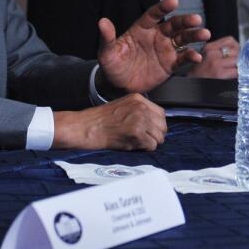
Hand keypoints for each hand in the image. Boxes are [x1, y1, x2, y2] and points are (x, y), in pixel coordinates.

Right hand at [52, 95, 166, 150]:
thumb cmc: (100, 120)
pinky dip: (144, 149)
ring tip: (136, 142)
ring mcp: (140, 119)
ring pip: (159, 137)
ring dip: (150, 143)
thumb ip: (140, 112)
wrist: (85, 127)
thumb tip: (155, 125)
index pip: (161, 113)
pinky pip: (151, 145)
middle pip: (162, 125)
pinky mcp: (137, 132)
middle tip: (144, 140)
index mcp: (138, 99)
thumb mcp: (123, 107)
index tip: (150, 131)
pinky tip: (132, 145)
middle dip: (156, 135)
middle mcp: (141, 107)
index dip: (156, 125)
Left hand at [98, 0, 210, 92]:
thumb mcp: (107, 52)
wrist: (118, 86)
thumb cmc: (112, 65)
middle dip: (185, 21)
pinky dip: (191, 56)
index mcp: (142, 28)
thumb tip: (102, 22)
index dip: (163, 7)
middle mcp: (157, 36)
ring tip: (204, 33)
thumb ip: (107, 37)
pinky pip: (182, 58)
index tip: (174, 1)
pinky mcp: (170, 64)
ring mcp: (165, 49)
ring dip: (194, 35)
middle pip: (174, 25)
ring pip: (183, 39)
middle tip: (196, 18)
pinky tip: (197, 56)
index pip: (154, 14)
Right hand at [189, 36, 238, 78]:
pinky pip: (237, 71)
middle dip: (240, 57)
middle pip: (236, 50)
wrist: (189, 87)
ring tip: (237, 69)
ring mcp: (216, 63)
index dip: (237, 47)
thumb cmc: (197, 74)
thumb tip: (235, 51)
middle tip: (239, 63)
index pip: (230, 40)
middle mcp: (212, 53)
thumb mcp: (204, 57)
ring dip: (240, 65)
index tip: (238, 52)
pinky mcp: (220, 74)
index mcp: (209, 47)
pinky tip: (235, 76)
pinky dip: (239, 73)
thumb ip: (217, 52)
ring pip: (238, 60)